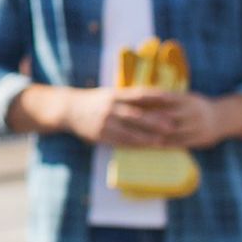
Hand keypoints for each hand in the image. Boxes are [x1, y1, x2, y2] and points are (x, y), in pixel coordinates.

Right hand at [62, 87, 177, 146]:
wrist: (70, 109)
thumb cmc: (95, 101)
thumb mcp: (110, 94)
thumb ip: (128, 97)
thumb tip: (154, 99)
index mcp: (115, 95)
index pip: (139, 94)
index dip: (156, 97)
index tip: (172, 99)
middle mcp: (110, 108)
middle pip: (136, 114)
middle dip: (155, 121)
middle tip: (172, 126)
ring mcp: (105, 122)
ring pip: (129, 131)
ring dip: (146, 137)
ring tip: (161, 142)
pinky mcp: (101, 135)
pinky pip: (120, 141)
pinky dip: (134, 145)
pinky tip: (144, 148)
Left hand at [130, 91, 223, 149]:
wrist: (223, 118)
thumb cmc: (196, 106)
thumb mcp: (186, 98)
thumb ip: (168, 98)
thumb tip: (142, 94)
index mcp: (188, 99)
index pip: (164, 98)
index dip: (148, 100)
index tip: (132, 102)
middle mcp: (192, 111)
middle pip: (166, 115)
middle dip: (148, 118)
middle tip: (129, 120)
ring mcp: (196, 126)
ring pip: (171, 131)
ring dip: (154, 134)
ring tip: (137, 135)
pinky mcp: (199, 139)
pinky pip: (179, 143)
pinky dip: (165, 144)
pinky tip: (152, 145)